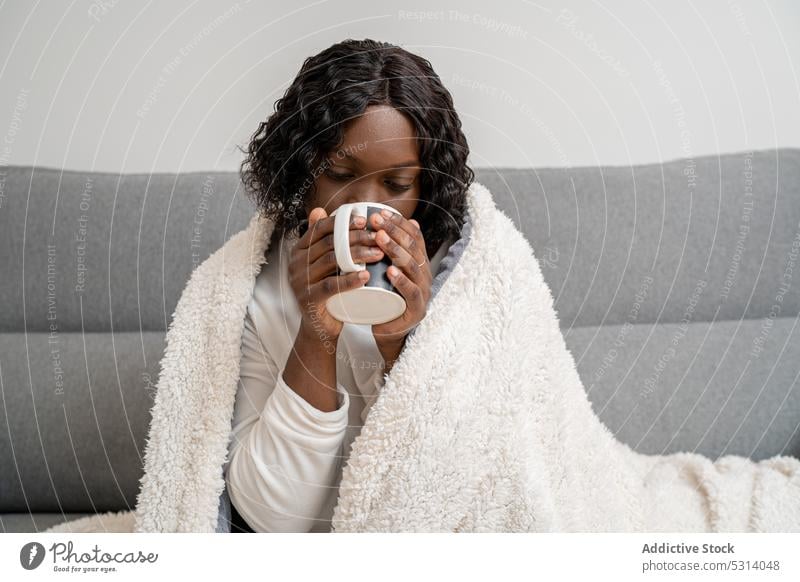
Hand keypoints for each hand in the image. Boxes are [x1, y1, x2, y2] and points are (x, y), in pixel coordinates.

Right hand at [288, 207, 385, 340]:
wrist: (319, 326)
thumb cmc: (327, 291)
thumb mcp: (324, 264)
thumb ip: (322, 239)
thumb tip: (319, 209)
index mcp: (299, 250)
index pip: (320, 228)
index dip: (342, 222)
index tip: (365, 220)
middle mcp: (296, 263)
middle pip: (329, 243)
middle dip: (357, 237)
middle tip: (379, 237)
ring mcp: (300, 281)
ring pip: (332, 261)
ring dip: (358, 255)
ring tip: (379, 253)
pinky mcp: (308, 298)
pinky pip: (330, 286)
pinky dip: (349, 280)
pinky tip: (366, 275)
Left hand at [368, 209, 431, 347]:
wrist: (388, 331)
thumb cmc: (385, 298)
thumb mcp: (385, 270)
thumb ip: (387, 249)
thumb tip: (392, 220)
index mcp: (418, 262)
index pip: (413, 236)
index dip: (398, 222)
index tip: (379, 212)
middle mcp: (424, 274)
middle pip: (413, 247)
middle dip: (393, 230)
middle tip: (374, 220)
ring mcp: (423, 292)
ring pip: (413, 266)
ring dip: (395, 250)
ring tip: (379, 238)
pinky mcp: (417, 310)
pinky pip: (412, 293)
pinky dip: (401, 281)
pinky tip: (390, 271)